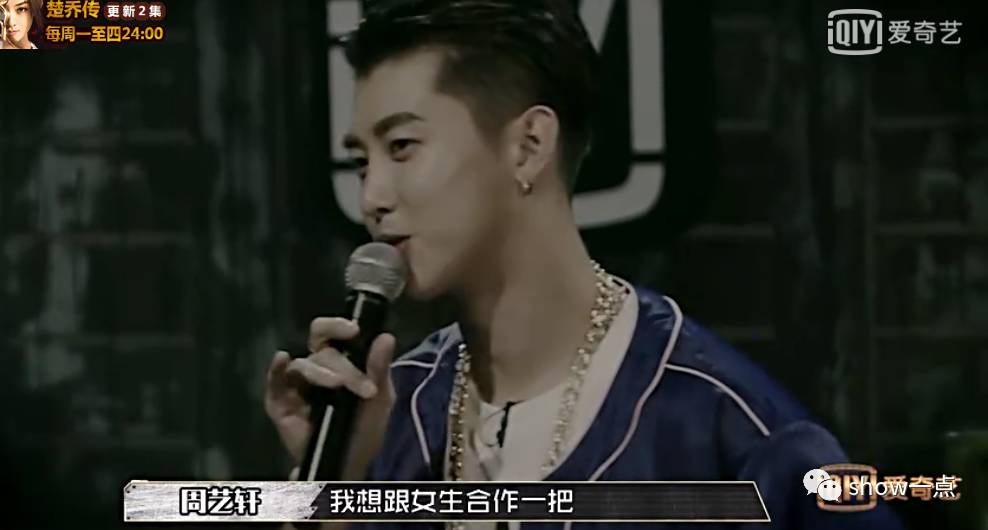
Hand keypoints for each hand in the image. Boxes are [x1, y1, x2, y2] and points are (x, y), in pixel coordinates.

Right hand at [265, 317, 397, 470]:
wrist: (351, 464)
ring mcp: (297, 386)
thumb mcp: (380, 398)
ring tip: (339, 388)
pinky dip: (276, 370)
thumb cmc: (365, 429)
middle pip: (321, 350)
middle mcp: (316, 369)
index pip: (331, 333)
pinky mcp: (281, 405)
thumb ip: (379, 368)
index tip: (354, 330)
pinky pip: (274, 382)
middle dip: (342, 364)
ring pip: (304, 365)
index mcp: (339, 361)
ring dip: (322, 373)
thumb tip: (386, 337)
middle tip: (362, 386)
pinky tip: (282, 360)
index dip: (338, 326)